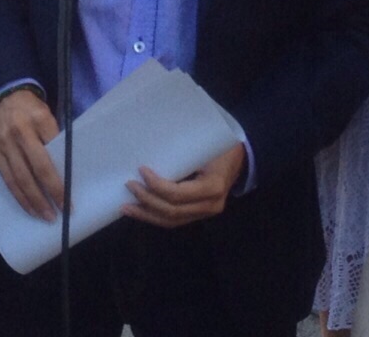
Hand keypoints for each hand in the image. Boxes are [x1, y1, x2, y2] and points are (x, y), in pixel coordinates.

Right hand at [0, 88, 62, 220]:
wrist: (2, 96)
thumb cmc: (32, 110)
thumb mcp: (48, 114)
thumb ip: (55, 137)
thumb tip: (67, 168)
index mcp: (39, 119)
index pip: (55, 151)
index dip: (62, 176)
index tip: (71, 195)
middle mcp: (20, 132)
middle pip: (37, 168)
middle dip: (50, 193)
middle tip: (61, 211)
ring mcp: (4, 144)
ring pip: (19, 178)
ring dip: (34, 200)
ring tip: (46, 216)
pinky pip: (7, 179)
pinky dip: (18, 196)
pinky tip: (28, 207)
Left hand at [123, 143, 246, 227]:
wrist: (242, 158)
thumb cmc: (222, 147)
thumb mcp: (205, 147)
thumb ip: (183, 155)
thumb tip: (150, 153)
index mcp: (213, 187)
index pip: (178, 194)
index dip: (156, 185)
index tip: (141, 171)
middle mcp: (211, 205)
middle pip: (172, 211)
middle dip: (147, 200)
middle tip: (129, 185)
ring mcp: (206, 213)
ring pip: (172, 221)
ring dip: (147, 214)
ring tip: (126, 208)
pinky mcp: (200, 214)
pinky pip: (176, 220)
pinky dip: (156, 216)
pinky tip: (141, 211)